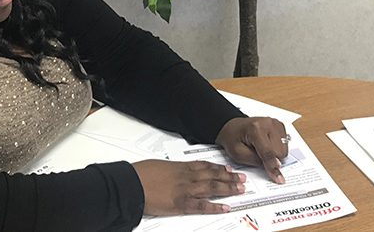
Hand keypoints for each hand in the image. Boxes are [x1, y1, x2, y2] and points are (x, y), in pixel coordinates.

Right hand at [131, 159, 245, 215]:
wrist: (131, 184)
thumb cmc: (140, 174)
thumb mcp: (157, 166)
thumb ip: (169, 170)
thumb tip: (172, 172)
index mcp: (180, 167)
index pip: (205, 166)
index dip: (218, 168)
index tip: (228, 169)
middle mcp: (186, 177)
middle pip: (213, 176)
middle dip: (229, 178)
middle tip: (242, 179)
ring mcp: (185, 190)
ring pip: (212, 188)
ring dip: (228, 189)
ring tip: (240, 190)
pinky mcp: (181, 203)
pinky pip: (202, 205)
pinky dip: (215, 206)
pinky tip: (225, 207)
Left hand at [216, 116, 288, 183]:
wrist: (233, 127)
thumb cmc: (233, 138)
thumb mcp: (237, 154)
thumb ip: (256, 161)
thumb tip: (274, 166)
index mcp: (256, 128)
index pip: (268, 152)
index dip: (273, 167)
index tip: (278, 178)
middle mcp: (268, 123)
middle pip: (280, 152)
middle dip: (271, 159)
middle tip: (258, 155)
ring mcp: (275, 123)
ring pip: (285, 149)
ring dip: (275, 154)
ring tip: (261, 149)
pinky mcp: (280, 126)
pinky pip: (285, 144)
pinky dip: (277, 148)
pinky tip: (266, 145)